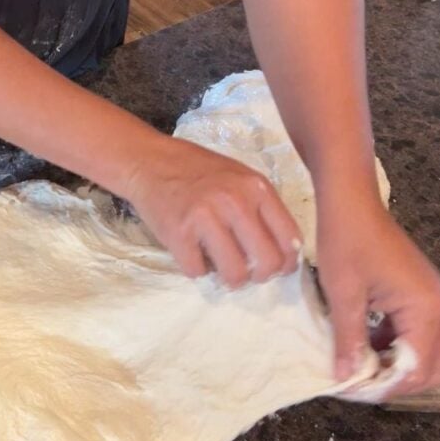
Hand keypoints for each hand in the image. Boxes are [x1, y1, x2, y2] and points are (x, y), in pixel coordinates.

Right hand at [121, 136, 300, 286]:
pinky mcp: (177, 233)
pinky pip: (197, 271)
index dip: (287, 262)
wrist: (149, 161)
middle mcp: (234, 202)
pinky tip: (194, 255)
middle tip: (249, 274)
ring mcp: (204, 218)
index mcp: (256, 188)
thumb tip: (283, 251)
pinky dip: (197, 270)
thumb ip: (262, 207)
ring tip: (222, 270)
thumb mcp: (240, 177)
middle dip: (260, 276)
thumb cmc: (198, 170)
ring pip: (234, 273)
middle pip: (266, 262)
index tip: (278, 269)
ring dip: (230, 279)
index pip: (289, 238)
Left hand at [317, 193, 439, 395]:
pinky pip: (415, 336)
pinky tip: (361, 346)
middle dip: (393, 382)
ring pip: (424, 355)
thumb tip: (345, 378)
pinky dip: (391, 347)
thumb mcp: (343, 295)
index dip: (383, 387)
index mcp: (427, 310)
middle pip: (430, 369)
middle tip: (354, 385)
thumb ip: (349, 340)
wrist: (352, 204)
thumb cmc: (346, 243)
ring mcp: (435, 302)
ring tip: (353, 368)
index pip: (415, 370)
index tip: (348, 390)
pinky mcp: (423, 296)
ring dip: (391, 366)